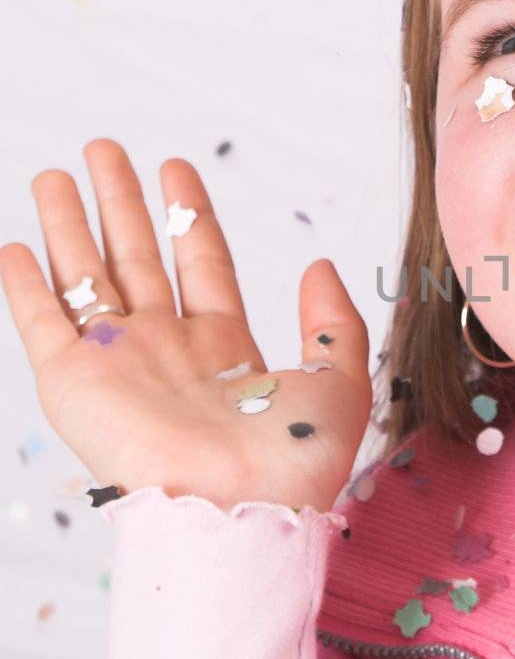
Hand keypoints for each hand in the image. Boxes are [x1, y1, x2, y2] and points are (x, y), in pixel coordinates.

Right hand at [0, 139, 372, 513]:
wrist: (237, 510)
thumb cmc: (293, 462)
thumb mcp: (339, 383)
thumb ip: (333, 323)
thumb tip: (319, 264)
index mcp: (224, 349)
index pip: (200, 262)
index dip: (186, 213)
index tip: (175, 167)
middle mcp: (165, 350)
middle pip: (134, 258)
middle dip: (118, 202)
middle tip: (101, 148)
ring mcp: (116, 364)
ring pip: (85, 277)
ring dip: (67, 225)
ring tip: (53, 173)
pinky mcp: (72, 384)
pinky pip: (42, 323)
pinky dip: (25, 285)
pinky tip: (13, 247)